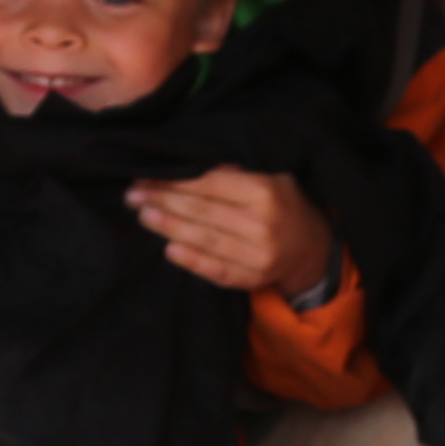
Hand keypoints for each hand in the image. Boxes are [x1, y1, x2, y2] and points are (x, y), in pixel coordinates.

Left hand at [131, 168, 338, 300]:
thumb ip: (234, 173)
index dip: (175, 181)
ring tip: (144, 216)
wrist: (310, 249)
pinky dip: (191, 260)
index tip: (146, 178)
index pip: (210, 184)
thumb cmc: (282, 205)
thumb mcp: (270, 178)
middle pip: (203, 212)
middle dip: (164, 202)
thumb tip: (185, 166)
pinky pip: (216, 270)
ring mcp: (258, 256)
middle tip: (134, 196)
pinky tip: (169, 249)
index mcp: (265, 193)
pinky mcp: (252, 279)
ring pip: (205, 240)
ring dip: (169, 228)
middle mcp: (262, 225)